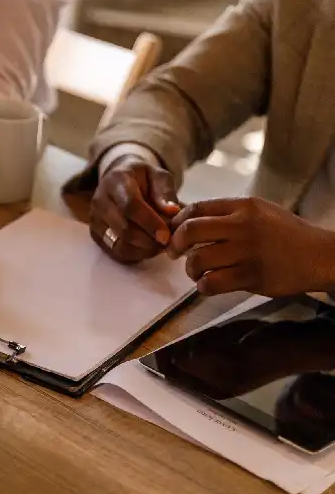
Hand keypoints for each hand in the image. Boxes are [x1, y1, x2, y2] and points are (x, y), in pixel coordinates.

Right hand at [90, 156, 179, 263]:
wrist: (117, 179)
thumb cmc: (141, 178)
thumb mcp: (158, 176)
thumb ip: (165, 192)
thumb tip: (172, 211)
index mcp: (116, 181)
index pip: (130, 206)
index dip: (150, 223)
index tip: (167, 234)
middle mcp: (100, 200)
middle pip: (124, 229)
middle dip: (149, 241)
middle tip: (168, 243)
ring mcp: (95, 219)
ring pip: (119, 244)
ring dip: (143, 250)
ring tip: (159, 246)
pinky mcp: (95, 234)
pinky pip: (115, 252)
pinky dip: (135, 255)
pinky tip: (148, 248)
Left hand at [168, 197, 334, 295]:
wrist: (320, 256)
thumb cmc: (285, 234)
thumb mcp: (259, 212)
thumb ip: (227, 214)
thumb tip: (188, 220)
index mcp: (243, 207)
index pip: (196, 208)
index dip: (177, 222)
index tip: (173, 232)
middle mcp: (243, 226)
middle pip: (190, 231)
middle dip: (175, 244)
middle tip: (174, 253)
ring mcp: (247, 252)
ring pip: (198, 259)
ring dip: (190, 269)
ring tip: (197, 272)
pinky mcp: (252, 276)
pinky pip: (212, 282)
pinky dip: (203, 286)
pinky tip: (208, 284)